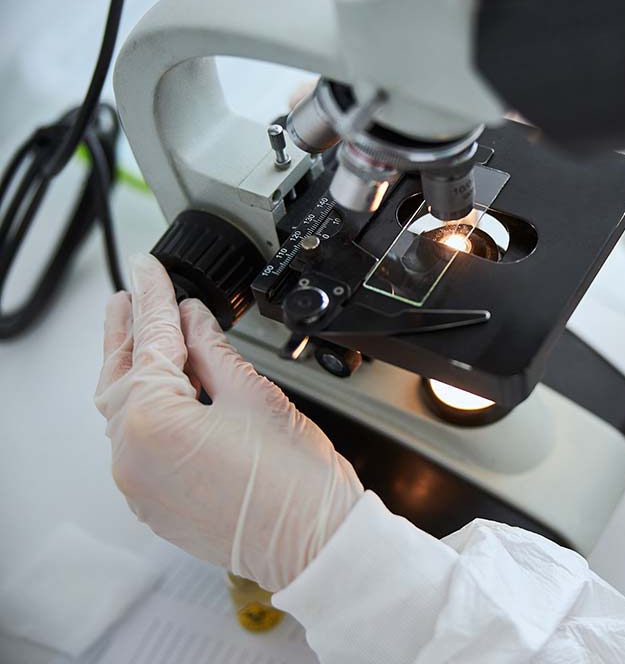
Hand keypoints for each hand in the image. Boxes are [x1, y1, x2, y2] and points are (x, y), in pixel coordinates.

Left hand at [94, 253, 362, 590]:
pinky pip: (138, 445)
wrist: (316, 542)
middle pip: (121, 375)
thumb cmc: (296, 480)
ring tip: (144, 339)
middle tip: (131, 295)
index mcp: (153, 420)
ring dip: (134, 372)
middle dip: (126, 332)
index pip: (152, 339)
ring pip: (124, 412)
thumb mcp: (254, 394)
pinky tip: (168, 393)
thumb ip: (213, 350)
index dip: (155, 296)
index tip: (150, 269)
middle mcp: (132, 455)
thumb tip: (193, 319)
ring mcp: (139, 485)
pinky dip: (147, 411)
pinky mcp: (154, 503)